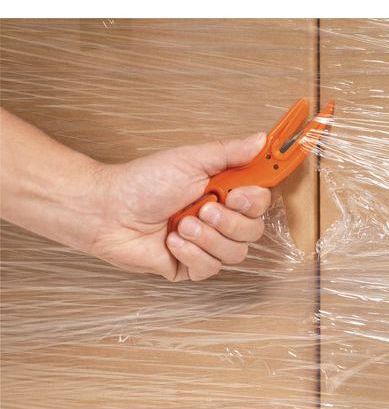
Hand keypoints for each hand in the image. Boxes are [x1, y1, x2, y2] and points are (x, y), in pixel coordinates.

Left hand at [91, 133, 270, 280]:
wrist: (109, 212)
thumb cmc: (143, 182)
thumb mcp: (189, 160)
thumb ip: (228, 152)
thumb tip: (261, 140)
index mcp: (223, 192)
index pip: (260, 201)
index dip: (254, 201)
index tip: (237, 194)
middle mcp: (219, 220)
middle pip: (253, 231)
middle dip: (228, 222)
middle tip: (204, 208)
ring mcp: (206, 245)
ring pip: (235, 253)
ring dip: (207, 237)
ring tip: (182, 223)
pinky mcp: (191, 266)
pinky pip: (210, 269)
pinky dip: (191, 254)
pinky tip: (172, 242)